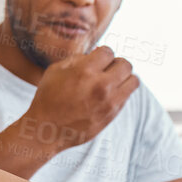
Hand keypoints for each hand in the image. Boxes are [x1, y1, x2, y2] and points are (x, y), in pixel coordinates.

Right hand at [18, 46, 139, 152]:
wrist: (47, 129)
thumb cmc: (49, 98)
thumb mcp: (56, 70)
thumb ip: (79, 58)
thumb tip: (97, 52)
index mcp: (85, 71)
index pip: (109, 52)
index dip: (102, 54)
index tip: (96, 60)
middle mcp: (101, 85)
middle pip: (126, 65)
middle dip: (116, 64)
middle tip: (106, 69)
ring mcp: (109, 101)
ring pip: (134, 80)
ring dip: (125, 78)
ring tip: (112, 81)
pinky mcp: (113, 114)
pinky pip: (128, 96)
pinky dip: (121, 91)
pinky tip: (108, 94)